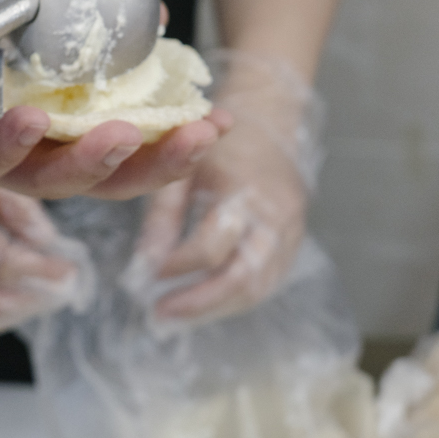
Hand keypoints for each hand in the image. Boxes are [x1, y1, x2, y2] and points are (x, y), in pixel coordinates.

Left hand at [0, 0, 225, 200]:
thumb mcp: (30, 14)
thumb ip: (89, 22)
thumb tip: (160, 20)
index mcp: (57, 131)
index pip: (126, 153)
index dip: (174, 146)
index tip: (220, 122)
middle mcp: (26, 156)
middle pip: (98, 182)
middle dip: (154, 164)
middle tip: (198, 137)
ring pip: (43, 180)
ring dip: (88, 161)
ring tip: (124, 132)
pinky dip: (7, 140)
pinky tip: (31, 118)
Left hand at [128, 53, 319, 321]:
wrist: (269, 121)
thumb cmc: (217, 143)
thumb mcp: (183, 169)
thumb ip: (162, 217)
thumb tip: (142, 266)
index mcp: (242, 189)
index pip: (210, 245)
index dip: (176, 265)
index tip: (146, 275)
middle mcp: (273, 213)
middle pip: (242, 275)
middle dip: (199, 302)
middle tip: (159, 315)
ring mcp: (290, 229)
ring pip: (258, 286)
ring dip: (216, 308)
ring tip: (176, 316)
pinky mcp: (295, 240)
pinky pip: (268, 281)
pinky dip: (235, 299)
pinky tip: (204, 304)